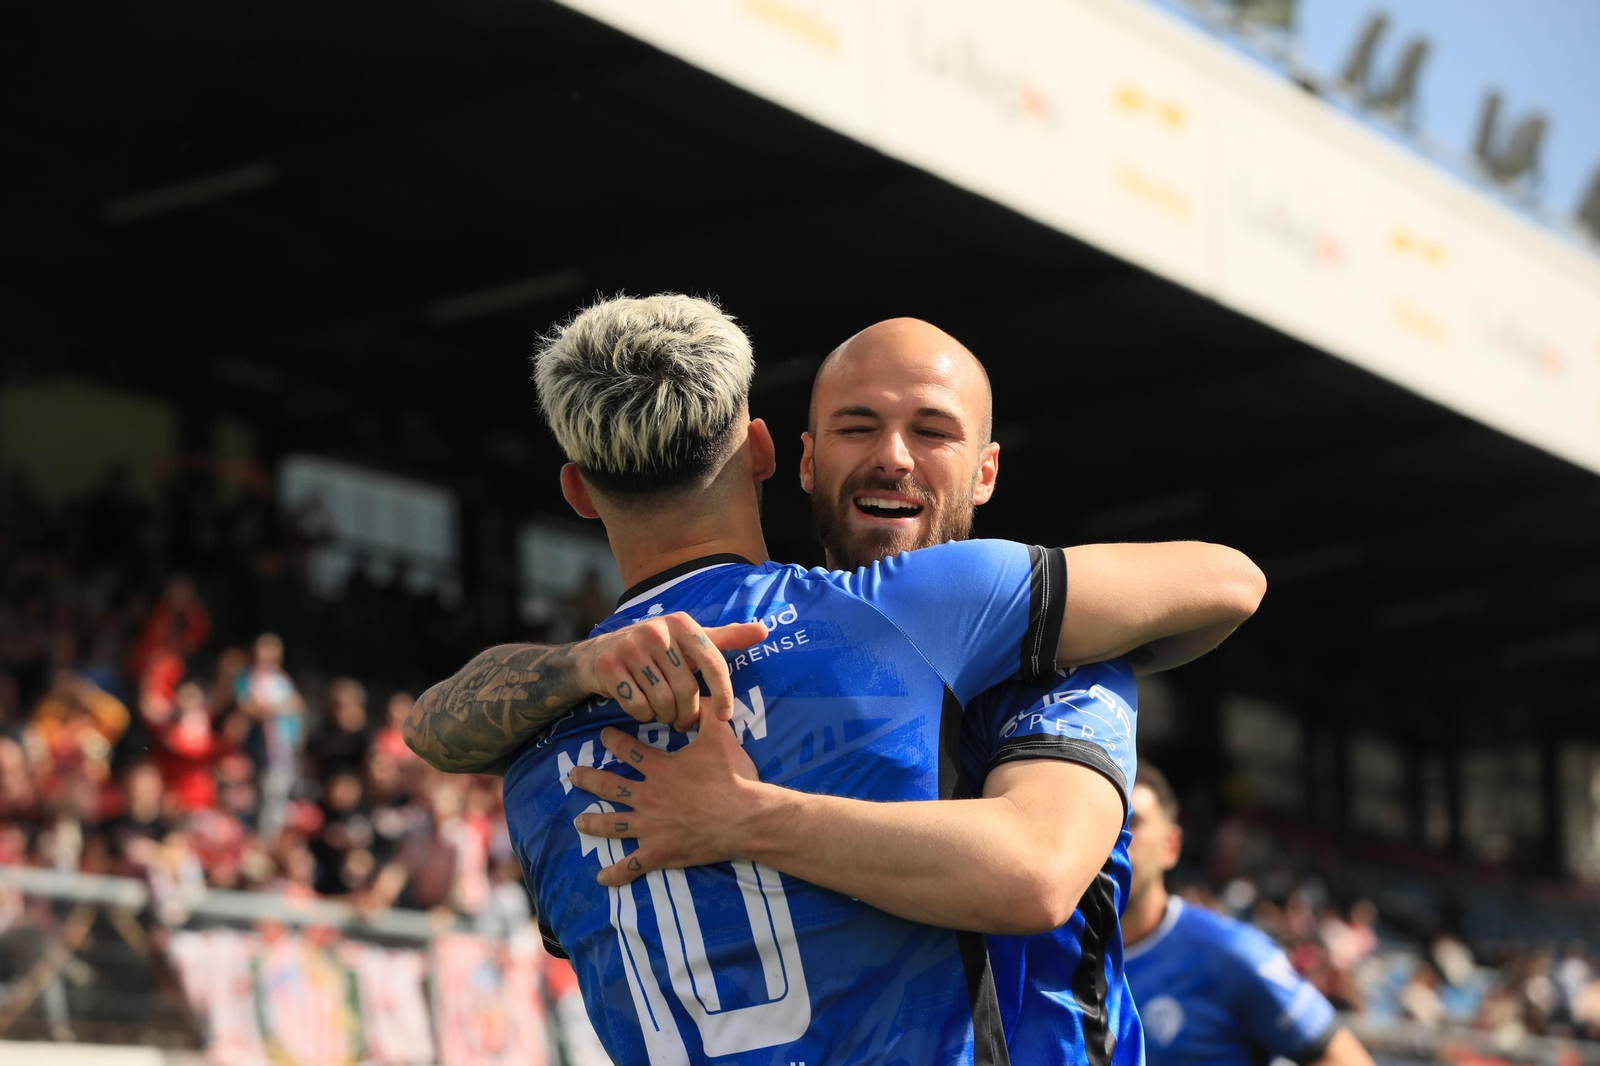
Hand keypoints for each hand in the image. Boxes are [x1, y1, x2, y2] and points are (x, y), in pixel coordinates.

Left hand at [570, 717, 760, 886]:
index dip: (613, 740)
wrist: (743, 816)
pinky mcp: (659, 851)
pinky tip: (601, 878)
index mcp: (660, 769)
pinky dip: (616, 873)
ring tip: (579, 822)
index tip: (603, 735)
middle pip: (609, 786)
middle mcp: (648, 796)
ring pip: (612, 824)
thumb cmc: (732, 777)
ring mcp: (650, 826)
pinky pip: (632, 865)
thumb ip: (707, 714)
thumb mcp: (720, 737)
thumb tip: (702, 694)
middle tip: (573, 775)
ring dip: (593, 823)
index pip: (628, 750)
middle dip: (589, 778)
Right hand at [573, 613, 765, 730]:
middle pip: (686, 689)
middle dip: (688, 712)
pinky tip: (642, 708)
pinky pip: (638, 706)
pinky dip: (643, 715)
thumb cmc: (655, 650)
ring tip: (664, 713)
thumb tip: (765, 630)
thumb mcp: (689, 640)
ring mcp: (630, 646)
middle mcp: (656, 630)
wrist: (598, 655)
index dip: (723, 693)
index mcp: (681, 623)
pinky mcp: (609, 665)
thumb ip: (727, 637)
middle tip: (684, 720)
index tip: (725, 716)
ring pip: (662, 701)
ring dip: (665, 716)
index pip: (713, 662)